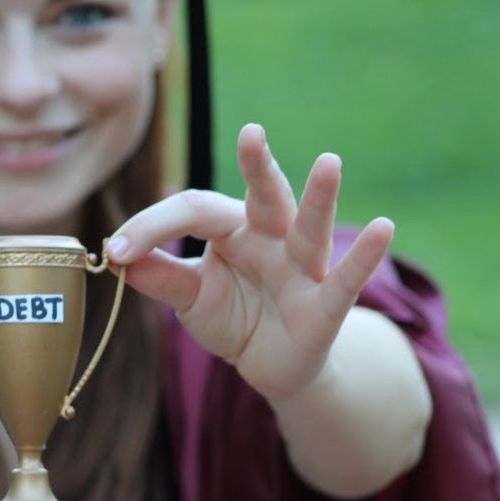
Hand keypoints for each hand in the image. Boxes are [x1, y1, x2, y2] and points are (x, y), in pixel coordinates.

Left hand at [107, 123, 393, 399]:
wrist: (269, 365)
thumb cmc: (231, 316)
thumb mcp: (189, 298)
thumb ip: (158, 276)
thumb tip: (116, 257)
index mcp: (232, 229)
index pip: (193, 210)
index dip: (152, 226)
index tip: (115, 251)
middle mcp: (270, 238)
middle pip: (264, 196)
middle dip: (258, 166)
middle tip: (251, 134)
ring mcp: (302, 268)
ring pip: (311, 228)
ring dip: (319, 197)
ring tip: (329, 162)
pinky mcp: (326, 304)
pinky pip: (346, 279)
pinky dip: (363, 255)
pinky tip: (383, 227)